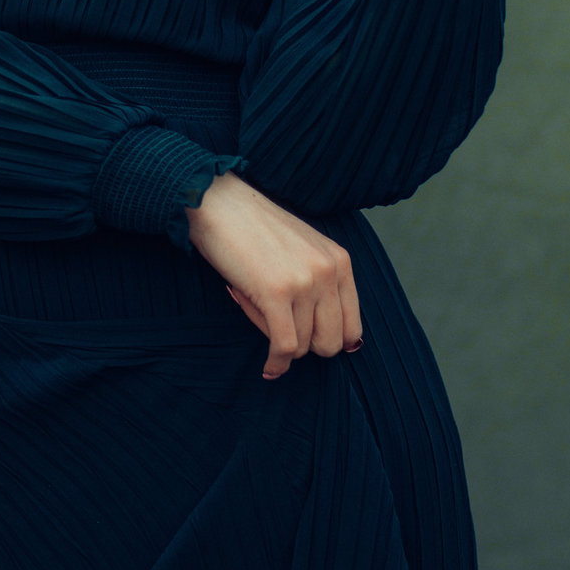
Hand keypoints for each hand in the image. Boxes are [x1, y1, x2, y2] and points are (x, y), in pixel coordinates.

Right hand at [184, 171, 361, 377]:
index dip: (329, 342)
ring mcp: (304, 282)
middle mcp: (328, 271)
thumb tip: (338, 343)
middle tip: (278, 328)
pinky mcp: (277, 293)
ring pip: (303, 346)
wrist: (217, 202)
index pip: (352, 327)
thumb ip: (320, 284)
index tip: (307, 344)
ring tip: (257, 310)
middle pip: (331, 343)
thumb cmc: (253, 229)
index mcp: (339, 261)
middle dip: (305, 346)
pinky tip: (268, 367)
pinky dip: (276, 363)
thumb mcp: (301, 250)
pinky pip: (285, 346)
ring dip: (278, 340)